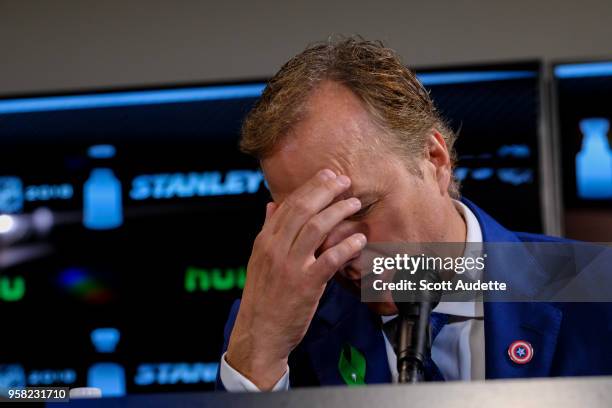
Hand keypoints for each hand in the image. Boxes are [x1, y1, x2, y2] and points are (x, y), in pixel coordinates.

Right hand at [225, 169, 366, 389]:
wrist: (259, 332)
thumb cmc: (262, 297)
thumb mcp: (258, 260)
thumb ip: (267, 231)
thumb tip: (271, 206)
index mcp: (264, 241)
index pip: (288, 204)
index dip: (311, 186)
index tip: (328, 175)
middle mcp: (276, 249)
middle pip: (303, 209)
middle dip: (326, 191)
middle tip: (344, 181)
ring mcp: (290, 266)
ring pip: (317, 228)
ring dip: (339, 212)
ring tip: (354, 204)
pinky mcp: (306, 285)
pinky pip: (329, 260)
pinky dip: (346, 247)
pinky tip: (359, 240)